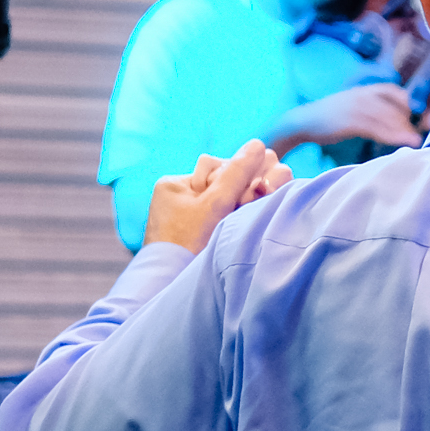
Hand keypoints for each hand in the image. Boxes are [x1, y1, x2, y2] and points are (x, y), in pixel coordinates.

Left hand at [146, 140, 290, 253]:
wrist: (171, 285)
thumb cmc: (188, 245)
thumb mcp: (213, 205)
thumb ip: (237, 174)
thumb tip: (258, 145)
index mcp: (175, 185)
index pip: (218, 164)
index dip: (238, 175)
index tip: (252, 188)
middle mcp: (182, 198)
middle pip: (226, 180)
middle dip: (244, 189)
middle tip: (254, 198)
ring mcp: (192, 217)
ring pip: (231, 197)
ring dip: (245, 202)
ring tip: (248, 211)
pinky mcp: (203, 233)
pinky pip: (229, 214)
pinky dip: (240, 216)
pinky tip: (246, 220)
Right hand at [269, 83, 421, 151]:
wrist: (303, 122)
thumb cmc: (330, 117)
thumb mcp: (352, 105)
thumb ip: (371, 108)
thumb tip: (394, 119)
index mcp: (363, 90)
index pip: (394, 91)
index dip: (409, 103)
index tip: (420, 116)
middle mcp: (362, 95)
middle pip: (394, 106)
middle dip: (411, 120)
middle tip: (423, 132)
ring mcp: (355, 108)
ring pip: (387, 118)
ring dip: (404, 130)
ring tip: (417, 141)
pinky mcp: (350, 122)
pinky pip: (377, 129)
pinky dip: (392, 136)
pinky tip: (403, 143)